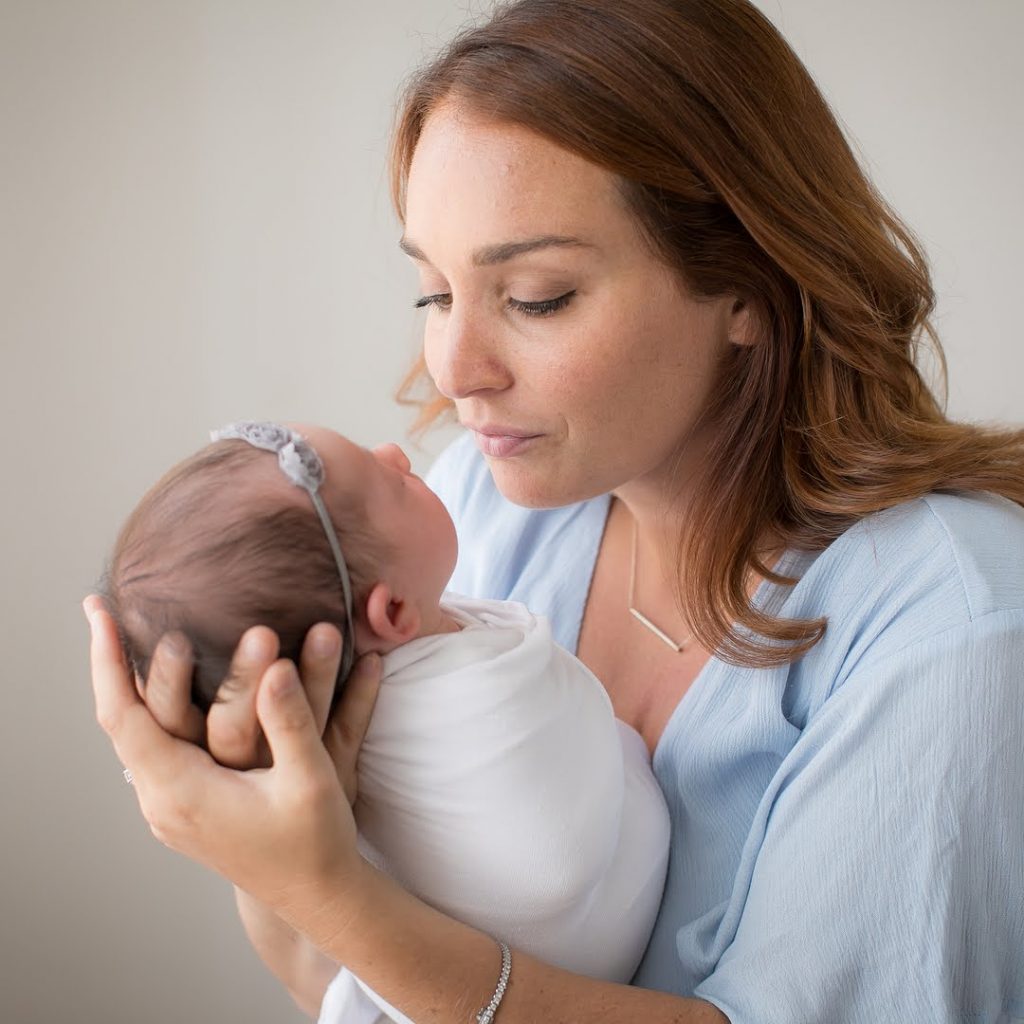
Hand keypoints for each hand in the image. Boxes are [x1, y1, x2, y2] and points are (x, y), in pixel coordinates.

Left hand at [85, 597, 380, 926]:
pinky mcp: (184, 805)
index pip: (126, 716)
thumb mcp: (310, 778)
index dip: (109, 662)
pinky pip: (150, 748)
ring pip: (132, 735)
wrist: (316, 894)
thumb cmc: (315, 840)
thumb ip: (289, 721)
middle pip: (120, 721)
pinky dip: (145, 710)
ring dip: (125, 684)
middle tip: (105, 612)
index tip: (100, 614)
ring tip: (119, 640)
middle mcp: (163, 800)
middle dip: (111, 662)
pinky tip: (152, 687)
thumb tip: (275, 667)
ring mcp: (169, 806)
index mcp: (183, 793)